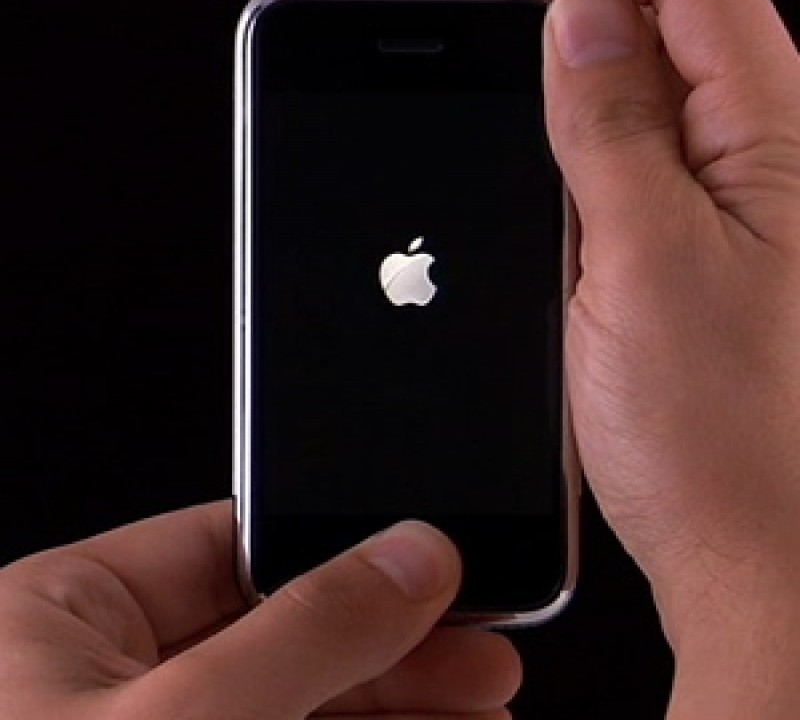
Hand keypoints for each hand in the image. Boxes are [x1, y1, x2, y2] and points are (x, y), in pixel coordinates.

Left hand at [0, 502, 519, 718]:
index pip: (232, 544)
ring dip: (393, 712)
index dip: (341, 549)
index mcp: (67, 616)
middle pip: (282, 629)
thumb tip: (411, 554)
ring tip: (481, 714)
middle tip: (479, 656)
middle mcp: (101, 684)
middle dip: (391, 647)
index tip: (431, 568)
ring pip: (295, 706)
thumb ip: (309, 629)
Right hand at [448, 0, 799, 715]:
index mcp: (773, 135)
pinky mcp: (684, 244)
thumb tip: (577, 20)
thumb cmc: (718, 434)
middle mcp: (758, 155)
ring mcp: (721, 199)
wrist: (746, 547)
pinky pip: (628, 160)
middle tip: (475, 16)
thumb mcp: (645, 262)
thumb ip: (612, 130)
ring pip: (638, 88)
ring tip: (493, 95)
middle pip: (663, 14)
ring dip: (560, 75)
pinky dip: (569, 143)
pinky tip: (528, 168)